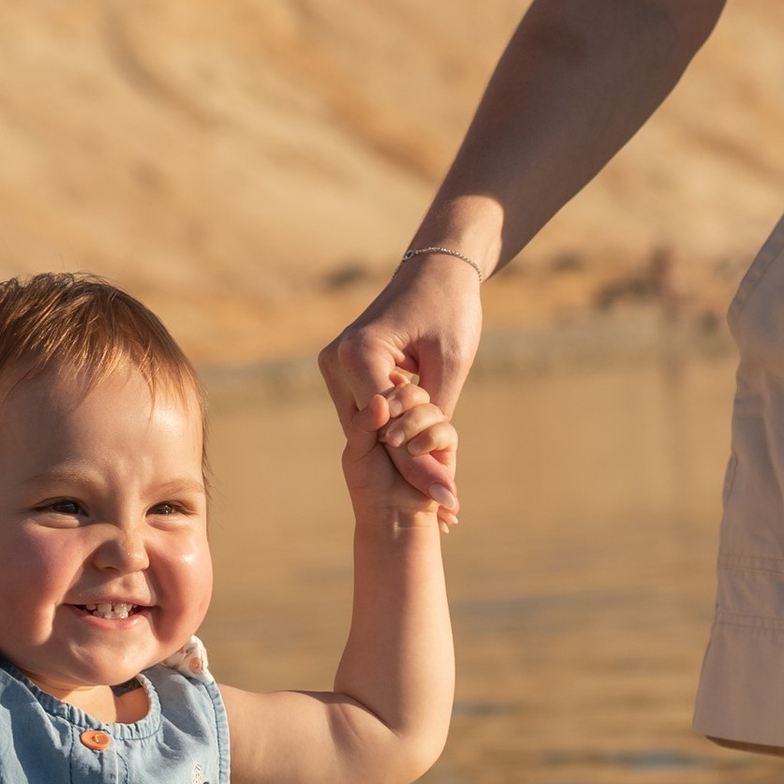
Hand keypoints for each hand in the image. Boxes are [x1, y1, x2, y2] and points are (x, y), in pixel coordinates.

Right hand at [319, 253, 484, 500]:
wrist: (436, 271)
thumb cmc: (449, 309)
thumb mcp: (450, 364)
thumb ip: (435, 412)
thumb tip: (426, 462)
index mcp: (359, 354)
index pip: (390, 426)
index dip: (421, 467)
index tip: (448, 498)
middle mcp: (336, 361)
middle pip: (375, 434)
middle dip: (413, 470)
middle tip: (450, 512)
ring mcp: (334, 366)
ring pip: (369, 430)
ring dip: (403, 458)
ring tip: (443, 499)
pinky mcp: (341, 369)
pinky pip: (368, 415)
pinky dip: (396, 436)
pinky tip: (427, 468)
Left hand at [343, 380, 458, 528]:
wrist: (391, 515)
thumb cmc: (369, 483)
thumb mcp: (357, 449)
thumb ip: (364, 421)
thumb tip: (381, 398)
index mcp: (383, 414)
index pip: (391, 386)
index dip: (389, 392)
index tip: (381, 408)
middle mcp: (407, 418)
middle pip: (414, 391)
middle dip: (401, 405)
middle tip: (386, 428)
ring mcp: (427, 430)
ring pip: (429, 408)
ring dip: (412, 423)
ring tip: (394, 445)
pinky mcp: (444, 447)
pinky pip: (445, 430)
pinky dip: (429, 437)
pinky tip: (414, 451)